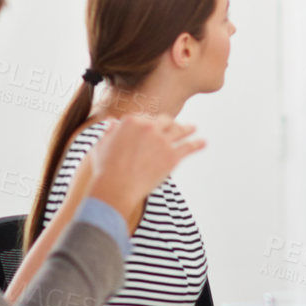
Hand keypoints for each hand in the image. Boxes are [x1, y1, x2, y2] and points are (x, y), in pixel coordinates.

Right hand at [86, 115, 204, 217]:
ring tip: (193, 128)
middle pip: (165, 121)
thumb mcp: (101, 145)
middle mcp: (149, 127)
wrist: (115, 187)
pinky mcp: (172, 156)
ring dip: (188, 129)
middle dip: (171, 123)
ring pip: (179, 130)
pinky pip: (188, 146)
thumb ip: (108, 131)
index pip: (146, 117)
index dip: (151, 122)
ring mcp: (162, 141)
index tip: (155, 125)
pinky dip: (197, 144)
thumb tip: (111, 121)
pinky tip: (203, 142)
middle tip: (177, 125)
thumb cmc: (105, 169)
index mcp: (132, 121)